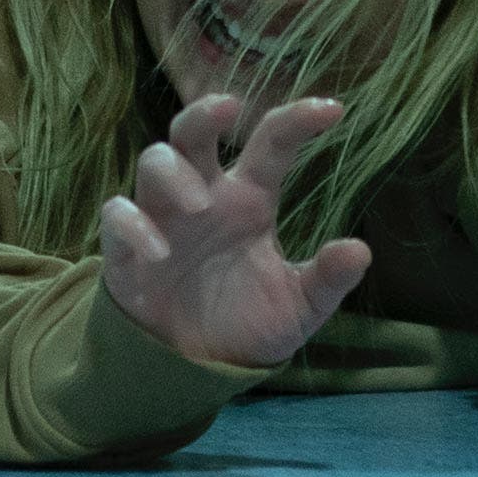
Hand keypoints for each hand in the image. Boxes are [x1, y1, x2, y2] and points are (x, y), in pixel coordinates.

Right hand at [100, 94, 371, 368]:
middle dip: (205, 112)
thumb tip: (360, 251)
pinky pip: (117, 216)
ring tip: (198, 204)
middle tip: (228, 108)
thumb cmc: (247, 321)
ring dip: (174, 172)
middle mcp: (203, 195)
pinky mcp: (127, 250)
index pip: (270, 145)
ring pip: (154, 161)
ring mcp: (162, 217)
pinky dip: (133, 224)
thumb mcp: (298, 307)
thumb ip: (326, 279)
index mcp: (248, 199)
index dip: (297, 120)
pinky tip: (158, 250)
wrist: (197, 369)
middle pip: (193, 131)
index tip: (333, 110)